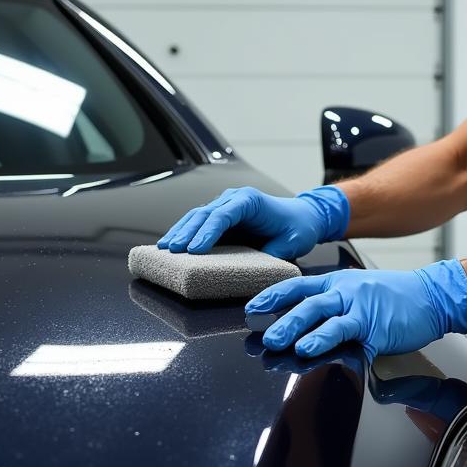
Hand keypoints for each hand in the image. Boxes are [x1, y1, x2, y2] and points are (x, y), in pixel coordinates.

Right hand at [156, 184, 348, 257]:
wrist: (303, 216)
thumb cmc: (298, 227)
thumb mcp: (291, 242)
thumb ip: (274, 253)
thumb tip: (256, 268)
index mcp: (250, 201)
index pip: (223, 215)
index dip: (207, 232)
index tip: (194, 249)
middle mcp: (234, 199)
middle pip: (204, 214)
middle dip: (186, 232)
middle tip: (171, 250)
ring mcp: (225, 205)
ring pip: (196, 216)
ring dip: (179, 231)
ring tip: (164, 248)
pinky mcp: (221, 216)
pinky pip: (198, 222)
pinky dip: (184, 232)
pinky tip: (170, 243)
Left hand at [246, 259, 466, 360]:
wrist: (432, 296)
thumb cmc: (394, 296)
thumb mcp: (357, 289)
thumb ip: (331, 301)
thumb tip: (301, 320)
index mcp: (337, 282)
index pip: (298, 286)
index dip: (273, 297)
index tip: (253, 308)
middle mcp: (347, 292)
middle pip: (308, 303)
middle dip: (284, 320)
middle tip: (265, 336)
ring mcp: (362, 309)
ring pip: (328, 318)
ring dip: (306, 332)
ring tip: (289, 345)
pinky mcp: (377, 328)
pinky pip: (354, 337)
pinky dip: (336, 344)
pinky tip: (324, 352)